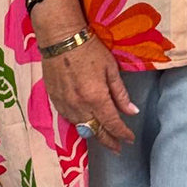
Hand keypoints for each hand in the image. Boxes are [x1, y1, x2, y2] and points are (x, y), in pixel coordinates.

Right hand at [31, 0, 137, 154]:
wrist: (60, 38)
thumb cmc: (89, 49)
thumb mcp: (110, 68)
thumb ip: (120, 93)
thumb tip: (132, 112)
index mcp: (96, 98)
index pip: (112, 123)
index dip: (122, 134)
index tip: (130, 139)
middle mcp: (79, 106)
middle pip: (95, 131)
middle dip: (108, 141)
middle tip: (118, 148)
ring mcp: (64, 104)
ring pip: (81, 127)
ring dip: (93, 134)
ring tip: (103, 137)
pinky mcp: (54, 100)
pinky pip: (68, 119)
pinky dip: (79, 124)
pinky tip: (84, 123)